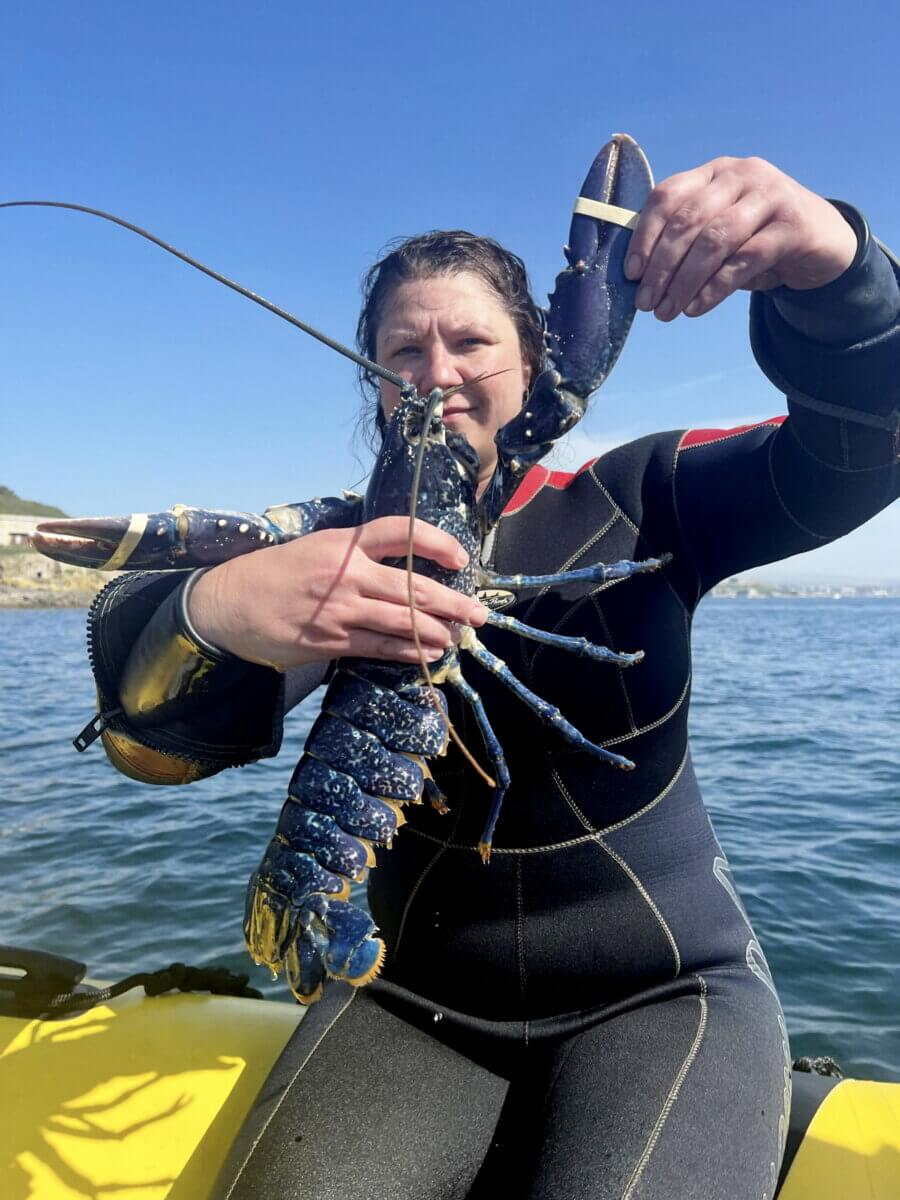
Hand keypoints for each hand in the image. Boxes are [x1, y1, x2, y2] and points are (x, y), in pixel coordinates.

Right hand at [188, 516, 487, 669]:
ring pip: (401, 621)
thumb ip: (356, 554)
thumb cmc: (275, 574)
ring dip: (436, 632)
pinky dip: (408, 652)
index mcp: (342, 544)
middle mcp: (345, 574)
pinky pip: (380, 648)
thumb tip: (402, 566)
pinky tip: (428, 653)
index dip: (434, 541)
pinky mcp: (330, 641)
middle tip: (478, 613)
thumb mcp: (315, 548)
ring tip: (458, 637)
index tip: (459, 556)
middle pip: (412, 587)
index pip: (398, 532)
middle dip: (452, 602)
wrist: (227, 604)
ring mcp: (339, 610)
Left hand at [624, 155, 857, 320]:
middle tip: (645, 304)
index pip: (668, 196)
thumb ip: (687, 240)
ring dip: (684, 281)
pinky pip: (745, 259)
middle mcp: (741, 175)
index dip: (644, 236)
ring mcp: (770, 196)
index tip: (631, 274)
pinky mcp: (793, 225)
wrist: (822, 242)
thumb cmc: (758, 239)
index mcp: (714, 173)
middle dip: (661, 267)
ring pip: (715, 240)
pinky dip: (715, 287)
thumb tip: (640, 277)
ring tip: (667, 312)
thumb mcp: (719, 231)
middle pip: (688, 220)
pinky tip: (696, 308)